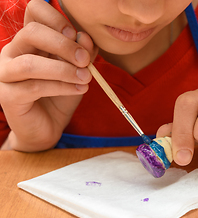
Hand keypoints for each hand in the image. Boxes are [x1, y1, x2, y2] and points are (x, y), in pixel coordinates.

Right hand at [0, 0, 96, 150]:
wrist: (49, 125)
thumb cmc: (62, 93)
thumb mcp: (78, 70)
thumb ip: (82, 53)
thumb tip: (84, 37)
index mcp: (30, 40)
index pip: (34, 11)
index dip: (57, 19)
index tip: (77, 36)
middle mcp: (13, 51)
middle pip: (32, 33)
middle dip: (64, 45)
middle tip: (85, 60)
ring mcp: (6, 73)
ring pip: (31, 63)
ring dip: (64, 70)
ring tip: (87, 78)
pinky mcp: (7, 95)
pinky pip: (34, 87)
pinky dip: (61, 87)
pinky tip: (79, 89)